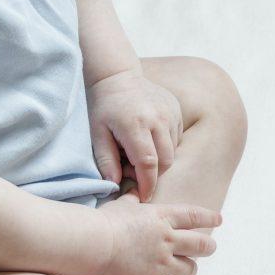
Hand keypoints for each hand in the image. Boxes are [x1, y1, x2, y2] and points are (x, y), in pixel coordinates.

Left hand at [87, 69, 182, 201]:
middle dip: (153, 174)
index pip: (148, 163)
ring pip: (172, 151)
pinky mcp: (177, 110)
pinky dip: (165, 146)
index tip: (143, 197)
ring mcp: (171, 113)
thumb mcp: (97, 134)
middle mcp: (158, 119)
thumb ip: (106, 160)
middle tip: (132, 171)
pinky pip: (176, 138)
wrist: (118, 76)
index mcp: (135, 125)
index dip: (147, 184)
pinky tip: (148, 139)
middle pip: (165, 161)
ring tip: (138, 152)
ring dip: (159, 160)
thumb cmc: (104, 107)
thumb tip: (115, 184)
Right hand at [95, 190, 220, 274]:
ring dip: (190, 271)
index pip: (194, 216)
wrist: (92, 243)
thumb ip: (132, 199)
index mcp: (162, 217)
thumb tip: (134, 190)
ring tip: (186, 271)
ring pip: (190, 270)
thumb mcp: (122, 204)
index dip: (209, 218)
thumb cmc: (104, 221)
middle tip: (210, 248)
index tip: (219, 219)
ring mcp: (160, 261)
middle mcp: (167, 239)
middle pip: (201, 245)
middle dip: (208, 247)